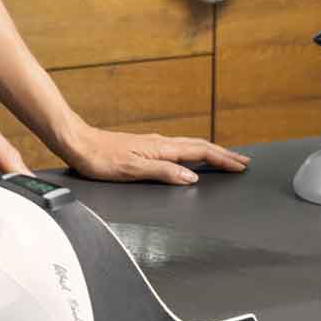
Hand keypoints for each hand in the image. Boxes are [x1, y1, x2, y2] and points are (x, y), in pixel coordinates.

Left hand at [60, 123, 249, 185]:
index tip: (241, 166)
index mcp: (161, 148)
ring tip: (224, 158)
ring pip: (189, 146)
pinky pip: (178, 148)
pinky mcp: (144, 147)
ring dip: (210, 153)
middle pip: (199, 147)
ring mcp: (152, 144)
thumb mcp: (132, 170)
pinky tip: (190, 158)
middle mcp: (159, 143)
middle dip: (223, 154)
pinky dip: (193, 153)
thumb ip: (163, 172)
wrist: (78, 144)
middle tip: (242, 161)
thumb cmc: (100, 159)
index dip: (222, 159)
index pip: (200, 152)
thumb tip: (190, 177)